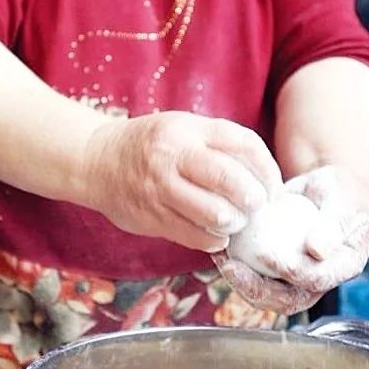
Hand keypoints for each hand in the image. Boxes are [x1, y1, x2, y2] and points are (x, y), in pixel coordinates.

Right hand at [82, 111, 281, 252]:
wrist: (95, 160)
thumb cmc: (151, 145)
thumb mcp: (183, 129)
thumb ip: (219, 146)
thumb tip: (265, 177)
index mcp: (188, 130)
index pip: (243, 144)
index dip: (267, 169)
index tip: (273, 187)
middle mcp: (174, 156)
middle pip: (230, 179)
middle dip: (253, 199)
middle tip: (257, 207)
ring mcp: (160, 188)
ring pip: (214, 213)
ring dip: (233, 222)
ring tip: (235, 221)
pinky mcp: (150, 216)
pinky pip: (194, 235)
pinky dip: (213, 239)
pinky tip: (216, 235)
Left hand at [215, 165, 368, 313]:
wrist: (324, 188)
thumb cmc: (339, 191)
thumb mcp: (343, 201)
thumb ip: (334, 225)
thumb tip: (317, 251)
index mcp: (343, 268)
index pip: (317, 280)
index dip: (294, 273)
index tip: (270, 257)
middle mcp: (319, 279)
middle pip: (287, 299)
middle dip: (257, 290)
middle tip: (233, 269)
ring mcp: (296, 278)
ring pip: (266, 293)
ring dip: (242, 283)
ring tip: (223, 262)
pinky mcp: (274, 271)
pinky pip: (254, 276)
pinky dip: (236, 267)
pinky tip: (220, 251)